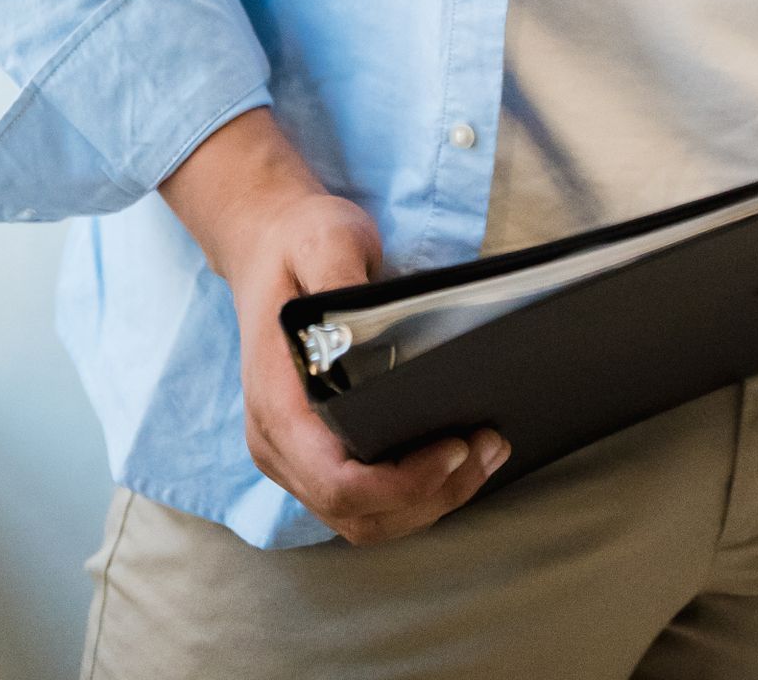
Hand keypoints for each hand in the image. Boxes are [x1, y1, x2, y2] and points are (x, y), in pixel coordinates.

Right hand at [159, 109, 507, 541]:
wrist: (267, 244)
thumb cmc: (298, 243)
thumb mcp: (324, 240)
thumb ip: (341, 277)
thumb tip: (367, 328)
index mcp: (277, 405)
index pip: (337, 481)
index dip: (400, 484)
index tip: (456, 447)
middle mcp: (280, 444)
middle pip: (358, 513)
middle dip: (430, 496)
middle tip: (490, 447)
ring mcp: (296, 455)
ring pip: (366, 518)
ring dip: (429, 502)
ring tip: (487, 453)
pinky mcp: (318, 451)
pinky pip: (367, 500)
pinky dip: (415, 494)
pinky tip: (458, 458)